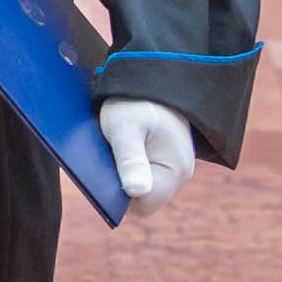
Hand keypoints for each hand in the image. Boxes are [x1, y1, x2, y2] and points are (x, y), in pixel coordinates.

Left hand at [99, 98, 194, 217]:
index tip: (102, 174)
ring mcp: (174, 167)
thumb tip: (136, 192)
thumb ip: (130, 160)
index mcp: (174, 170)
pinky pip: (144, 172)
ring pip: (142, 185)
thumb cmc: (135, 101)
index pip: (143, 205)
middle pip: (142, 197)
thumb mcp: (124, 127)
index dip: (118, 197)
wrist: (150, 77)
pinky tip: (116, 147)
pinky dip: (128, 165)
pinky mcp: (166, 159)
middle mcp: (179, 174)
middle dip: (119, 184)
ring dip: (123, 173)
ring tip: (110, 149)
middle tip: (104, 158)